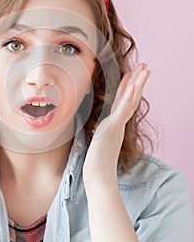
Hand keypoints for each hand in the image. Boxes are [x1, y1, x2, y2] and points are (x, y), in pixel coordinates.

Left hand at [83, 63, 150, 185]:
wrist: (98, 176)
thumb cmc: (97, 162)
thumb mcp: (97, 142)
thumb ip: (100, 133)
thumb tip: (96, 130)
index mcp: (114, 124)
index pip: (122, 102)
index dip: (127, 87)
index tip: (129, 74)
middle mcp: (118, 122)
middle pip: (130, 98)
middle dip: (137, 80)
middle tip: (145, 66)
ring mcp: (117, 125)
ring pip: (130, 100)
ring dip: (137, 83)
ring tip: (145, 69)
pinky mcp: (114, 128)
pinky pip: (123, 110)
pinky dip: (129, 98)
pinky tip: (134, 86)